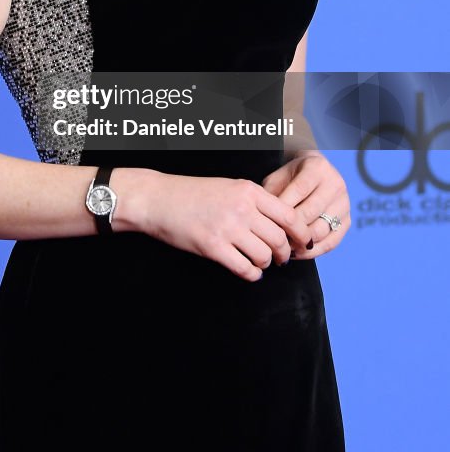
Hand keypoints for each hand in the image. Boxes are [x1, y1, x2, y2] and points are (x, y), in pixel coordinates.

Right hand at [141, 173, 315, 282]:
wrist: (160, 199)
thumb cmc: (194, 194)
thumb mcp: (230, 187)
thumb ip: (255, 202)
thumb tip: (282, 224)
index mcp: (249, 191)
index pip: (290, 216)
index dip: (301, 234)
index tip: (303, 243)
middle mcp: (242, 208)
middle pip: (279, 239)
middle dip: (284, 254)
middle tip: (281, 258)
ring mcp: (228, 228)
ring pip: (264, 256)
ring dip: (266, 264)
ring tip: (260, 262)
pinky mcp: (213, 247)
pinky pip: (245, 269)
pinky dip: (252, 274)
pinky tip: (248, 271)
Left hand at [261, 151, 350, 258]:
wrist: (312, 174)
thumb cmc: (290, 178)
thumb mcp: (278, 178)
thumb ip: (272, 196)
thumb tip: (267, 221)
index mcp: (317, 168)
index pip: (299, 190)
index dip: (283, 208)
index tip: (267, 222)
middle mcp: (335, 184)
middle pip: (310, 212)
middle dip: (290, 228)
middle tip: (273, 239)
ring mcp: (344, 203)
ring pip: (320, 230)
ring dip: (300, 243)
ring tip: (283, 248)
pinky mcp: (347, 221)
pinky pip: (330, 243)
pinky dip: (312, 252)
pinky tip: (296, 253)